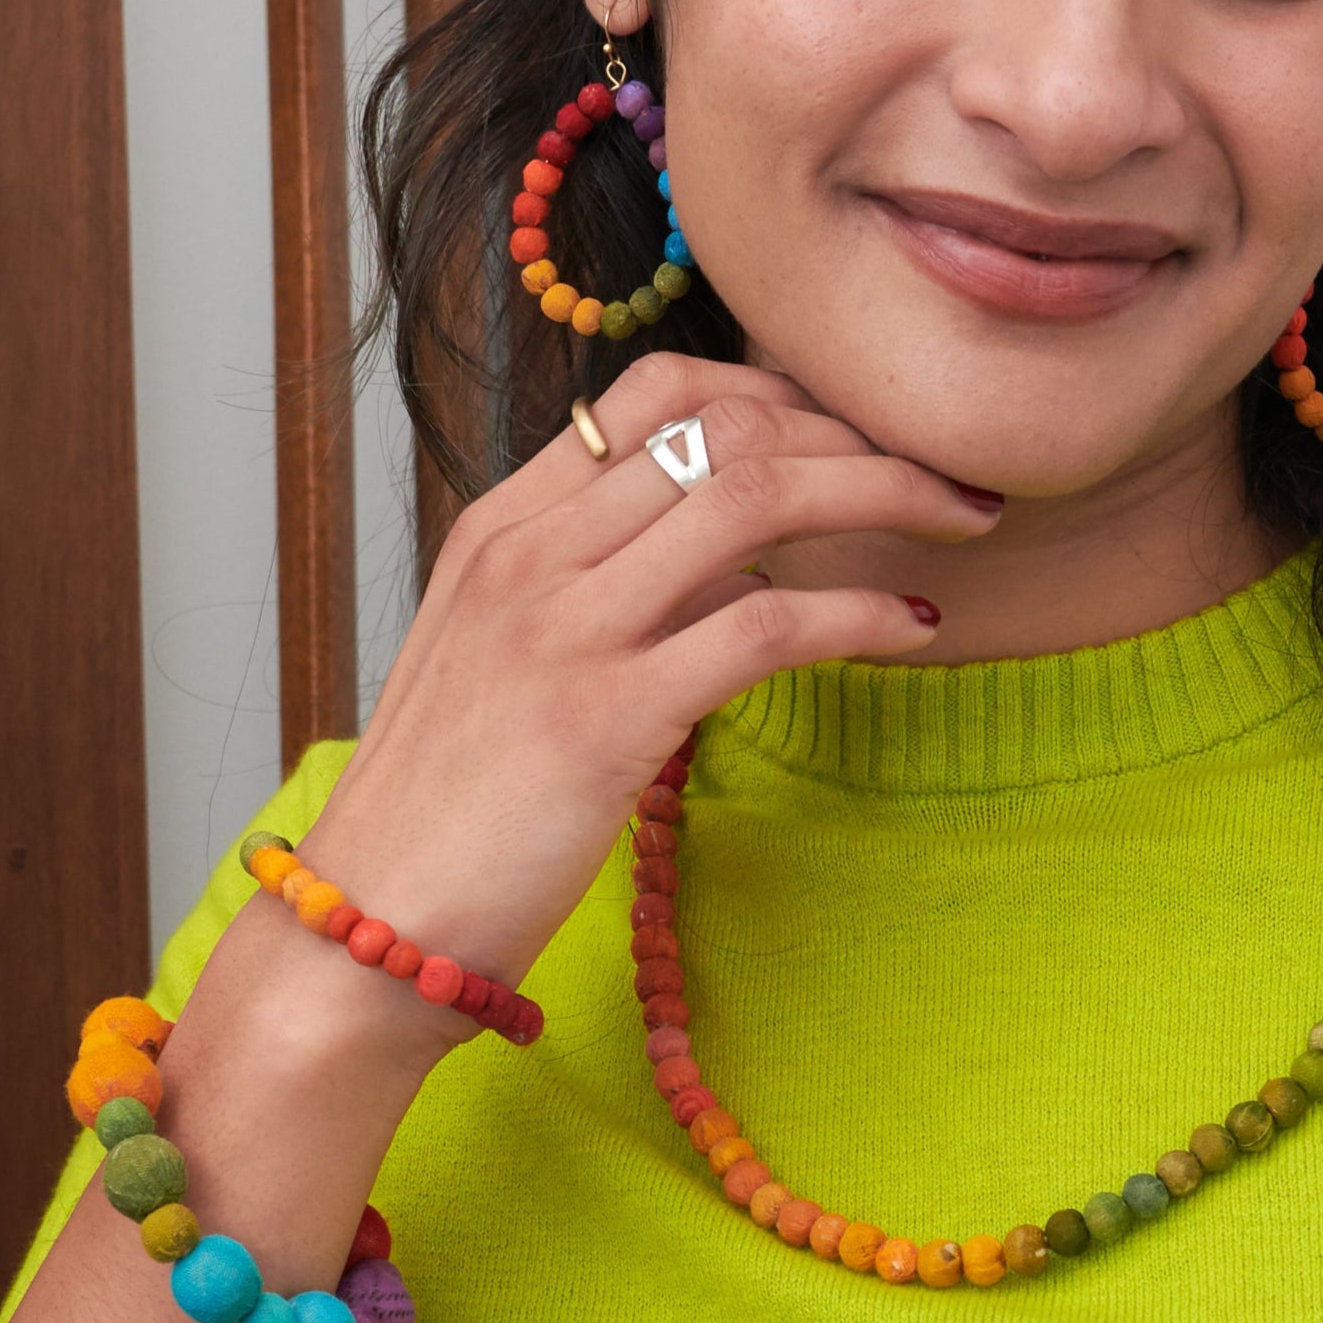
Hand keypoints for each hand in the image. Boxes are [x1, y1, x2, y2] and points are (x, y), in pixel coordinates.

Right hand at [294, 356, 995, 994]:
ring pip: (758, 494)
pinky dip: (861, 613)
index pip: (658, 392)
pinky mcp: (605, 716)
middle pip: (729, 425)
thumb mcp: (500, 658)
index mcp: (502, 524)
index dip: (780, 391)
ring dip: (885, 491)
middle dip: (861, 432)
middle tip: (943, 470)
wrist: (363, 930)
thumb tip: (725, 566)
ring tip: (960, 519)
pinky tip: (913, 627)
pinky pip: (767, 624)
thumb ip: (593, 589)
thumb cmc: (446, 809)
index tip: (856, 432)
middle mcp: (531, 551)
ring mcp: (564, 627)